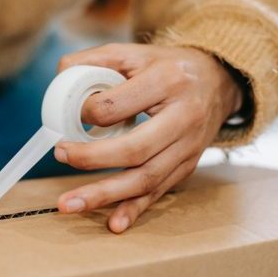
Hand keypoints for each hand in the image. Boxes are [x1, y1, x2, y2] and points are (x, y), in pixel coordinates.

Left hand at [53, 43, 242, 232]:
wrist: (218, 81)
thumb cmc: (167, 67)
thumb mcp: (134, 53)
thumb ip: (94, 60)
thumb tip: (60, 76)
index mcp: (167, 82)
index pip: (117, 106)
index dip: (87, 112)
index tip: (70, 115)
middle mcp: (183, 117)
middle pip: (134, 148)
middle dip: (91, 159)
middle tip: (60, 155)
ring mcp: (188, 147)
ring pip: (145, 178)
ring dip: (104, 195)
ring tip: (69, 204)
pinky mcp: (187, 167)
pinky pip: (158, 193)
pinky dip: (134, 210)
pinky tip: (114, 223)